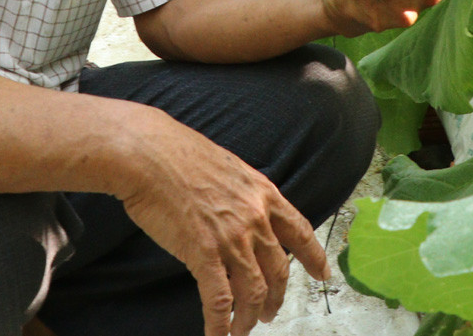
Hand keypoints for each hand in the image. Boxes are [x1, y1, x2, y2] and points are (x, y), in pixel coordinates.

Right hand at [118, 112, 328, 335]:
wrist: (150, 155)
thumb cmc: (179, 154)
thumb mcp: (228, 168)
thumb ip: (241, 196)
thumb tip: (238, 216)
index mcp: (263, 194)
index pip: (300, 231)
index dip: (314, 257)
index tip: (323, 274)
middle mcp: (255, 218)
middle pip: (278, 270)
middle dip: (276, 298)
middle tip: (268, 313)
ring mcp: (232, 238)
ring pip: (254, 291)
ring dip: (249, 317)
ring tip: (242, 330)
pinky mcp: (204, 254)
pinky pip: (220, 300)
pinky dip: (220, 325)